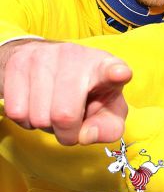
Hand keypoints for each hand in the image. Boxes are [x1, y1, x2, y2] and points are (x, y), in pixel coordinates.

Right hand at [2, 40, 131, 144]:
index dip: (117, 73)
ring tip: (53, 109)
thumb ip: (108, 128)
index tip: (120, 74)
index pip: (112, 69)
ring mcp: (45, 56)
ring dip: (44, 125)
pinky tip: (35, 105)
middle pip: (65, 115)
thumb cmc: (86, 92)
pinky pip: (16, 112)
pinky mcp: (18, 62)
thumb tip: (86, 135)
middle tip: (70, 123)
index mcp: (105, 67)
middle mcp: (76, 56)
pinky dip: (25, 120)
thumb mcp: (106, 109)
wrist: (46, 64)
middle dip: (66, 133)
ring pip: (38, 117)